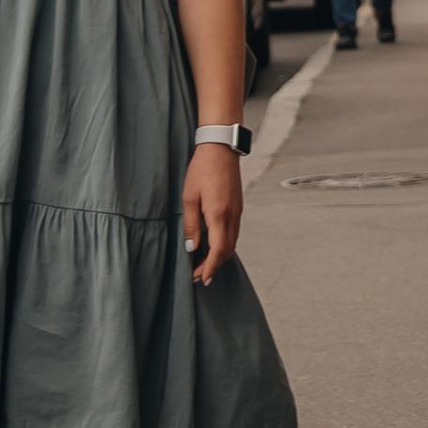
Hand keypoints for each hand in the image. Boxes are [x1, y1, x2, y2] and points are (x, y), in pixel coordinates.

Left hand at [182, 142, 242, 285]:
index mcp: (218, 214)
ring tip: (204, 264)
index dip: (210, 267)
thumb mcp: (189, 198)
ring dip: (220, 256)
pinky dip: (225, 244)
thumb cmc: (202, 170)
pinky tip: (213, 245)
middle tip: (198, 275)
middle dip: (214, 266)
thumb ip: (191, 225)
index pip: (218, 250)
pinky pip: (234, 232)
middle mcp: (232, 215)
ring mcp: (238, 211)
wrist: (220, 149)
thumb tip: (192, 248)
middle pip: (227, 250)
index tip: (201, 278)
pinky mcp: (238, 207)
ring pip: (232, 242)